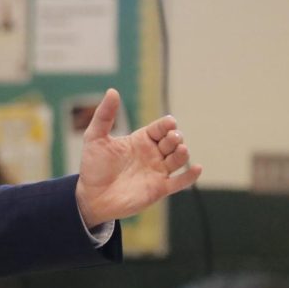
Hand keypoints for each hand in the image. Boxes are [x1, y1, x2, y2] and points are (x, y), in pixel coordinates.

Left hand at [75, 88, 201, 227]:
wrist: (91, 196)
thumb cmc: (93, 167)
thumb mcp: (95, 138)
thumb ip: (104, 115)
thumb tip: (112, 91)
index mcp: (140, 140)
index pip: (160, 128)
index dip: (166, 124)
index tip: (169, 122)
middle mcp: (152, 154)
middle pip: (172, 141)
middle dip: (175, 137)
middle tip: (172, 137)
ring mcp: (157, 171)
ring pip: (178, 159)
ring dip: (182, 154)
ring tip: (180, 149)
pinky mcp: (159, 189)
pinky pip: (180, 182)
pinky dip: (191, 176)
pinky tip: (197, 168)